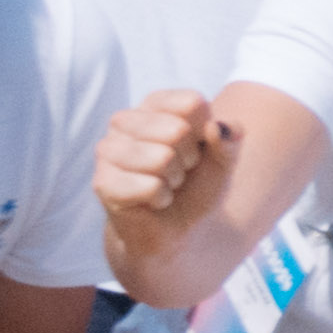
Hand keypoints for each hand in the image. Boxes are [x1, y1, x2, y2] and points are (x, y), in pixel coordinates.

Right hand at [94, 85, 243, 285]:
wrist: (177, 229)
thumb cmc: (195, 185)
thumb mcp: (224, 159)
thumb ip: (230, 138)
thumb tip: (216, 127)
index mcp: (153, 104)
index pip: (192, 103)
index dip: (205, 133)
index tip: (196, 149)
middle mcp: (124, 120)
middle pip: (177, 130)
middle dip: (188, 159)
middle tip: (178, 172)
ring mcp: (108, 150)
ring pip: (162, 157)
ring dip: (174, 179)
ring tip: (165, 185)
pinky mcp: (102, 181)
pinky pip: (149, 186)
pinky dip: (161, 198)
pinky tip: (153, 201)